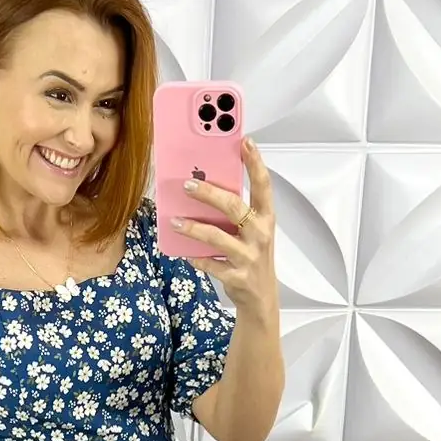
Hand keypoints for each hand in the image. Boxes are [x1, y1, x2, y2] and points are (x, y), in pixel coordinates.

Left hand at [172, 137, 276, 319]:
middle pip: (234, 207)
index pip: (263, 185)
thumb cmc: (253, 257)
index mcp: (266, 218)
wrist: (261, 298)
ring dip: (193, 228)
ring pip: (217, 237)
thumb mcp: (252, 231)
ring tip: (175, 221)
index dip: (255, 163)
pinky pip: (211, 264)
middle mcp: (260, 235)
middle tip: (187, 184)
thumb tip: (204, 186)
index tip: (245, 142)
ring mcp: (249, 257)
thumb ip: (235, 212)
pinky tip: (185, 253)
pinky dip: (196, 258)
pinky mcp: (237, 277)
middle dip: (209, 193)